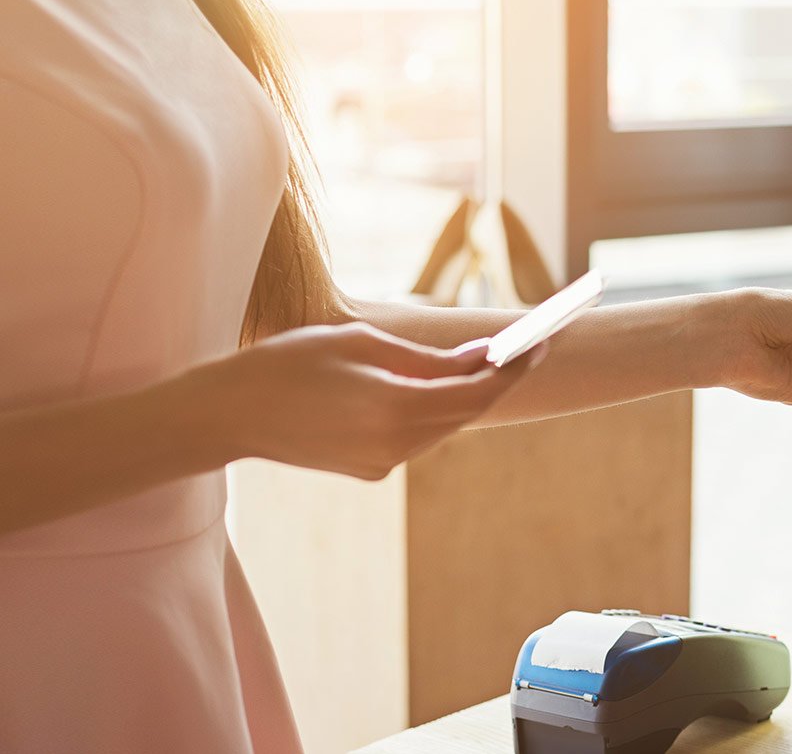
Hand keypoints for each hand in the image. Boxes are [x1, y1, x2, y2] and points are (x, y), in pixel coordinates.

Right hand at [165, 323, 534, 479]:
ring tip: (472, 361)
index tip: (539, 344)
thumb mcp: (360, 343)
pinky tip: (414, 388)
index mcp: (396, 408)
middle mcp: (397, 445)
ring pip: (443, 427)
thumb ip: (426, 357)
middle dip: (495, 381)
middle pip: (467, 413)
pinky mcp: (371, 473)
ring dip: (459, 396)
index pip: (478, 392)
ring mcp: (384, 464)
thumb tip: (481, 357)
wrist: (228, 415)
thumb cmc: (288, 364)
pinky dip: (426, 412)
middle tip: (520, 348)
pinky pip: (416, 438)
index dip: (514, 369)